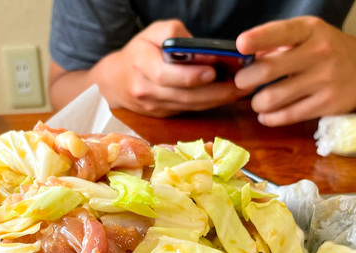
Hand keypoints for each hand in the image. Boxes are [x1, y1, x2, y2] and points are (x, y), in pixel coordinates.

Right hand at [94, 20, 242, 116]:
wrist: (115, 81)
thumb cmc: (139, 51)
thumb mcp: (152, 33)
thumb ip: (175, 37)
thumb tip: (201, 49)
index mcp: (141, 65)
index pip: (165, 75)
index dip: (189, 76)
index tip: (212, 72)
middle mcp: (146, 90)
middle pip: (183, 95)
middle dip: (214, 92)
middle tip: (240, 85)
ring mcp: (155, 107)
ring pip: (189, 106)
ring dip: (216, 100)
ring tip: (239, 91)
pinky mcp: (163, 115)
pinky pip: (189, 110)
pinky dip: (209, 104)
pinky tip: (225, 96)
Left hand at [234, 17, 355, 125]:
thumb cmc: (328, 49)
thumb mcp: (309, 35)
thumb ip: (279, 43)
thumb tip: (248, 60)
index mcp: (311, 30)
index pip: (281, 32)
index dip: (257, 39)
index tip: (240, 45)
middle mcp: (319, 53)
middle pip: (267, 70)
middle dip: (245, 80)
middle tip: (244, 83)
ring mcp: (324, 80)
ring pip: (273, 97)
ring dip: (257, 102)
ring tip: (259, 101)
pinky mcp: (327, 104)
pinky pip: (287, 115)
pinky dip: (270, 118)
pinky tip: (267, 115)